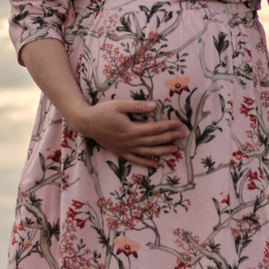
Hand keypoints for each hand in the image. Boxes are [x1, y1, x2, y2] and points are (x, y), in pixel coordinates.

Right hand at [69, 99, 185, 165]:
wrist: (86, 123)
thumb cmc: (102, 112)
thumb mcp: (119, 105)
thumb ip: (137, 106)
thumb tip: (154, 106)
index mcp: (131, 129)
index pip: (154, 129)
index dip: (167, 126)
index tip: (178, 124)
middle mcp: (130, 141)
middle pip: (154, 141)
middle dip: (169, 138)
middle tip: (182, 135)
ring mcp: (125, 148)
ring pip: (147, 152)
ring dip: (162, 151)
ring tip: (175, 150)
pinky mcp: (120, 152)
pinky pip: (135, 159)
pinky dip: (146, 162)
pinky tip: (155, 163)